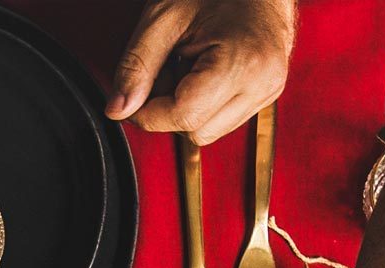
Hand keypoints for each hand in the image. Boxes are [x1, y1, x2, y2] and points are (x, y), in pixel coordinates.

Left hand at [109, 0, 293, 144]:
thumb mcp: (164, 18)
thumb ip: (137, 66)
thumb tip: (117, 109)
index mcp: (242, 63)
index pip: (184, 116)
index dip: (150, 114)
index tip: (134, 99)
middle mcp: (261, 84)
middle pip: (196, 131)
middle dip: (169, 110)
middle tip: (167, 69)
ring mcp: (267, 92)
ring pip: (208, 132)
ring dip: (186, 110)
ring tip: (188, 67)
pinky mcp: (266, 94)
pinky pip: (222, 120)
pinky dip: (204, 105)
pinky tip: (204, 73)